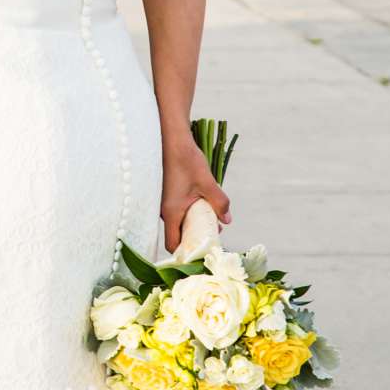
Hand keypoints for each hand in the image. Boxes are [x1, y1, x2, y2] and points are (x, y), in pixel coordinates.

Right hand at [160, 138, 230, 254]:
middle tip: (213, 231)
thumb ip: (219, 203)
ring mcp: (161, 201)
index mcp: (171, 212)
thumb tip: (227, 220)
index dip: (186, 252)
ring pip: (176, 220)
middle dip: (194, 236)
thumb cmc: (187, 160)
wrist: (171, 138)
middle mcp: (162, 210)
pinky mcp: (164, 192)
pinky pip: (174, 209)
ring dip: (191, 221)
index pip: (172, 244)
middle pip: (176, 233)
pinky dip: (186, 210)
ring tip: (210, 214)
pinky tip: (199, 200)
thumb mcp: (208, 183)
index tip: (202, 250)